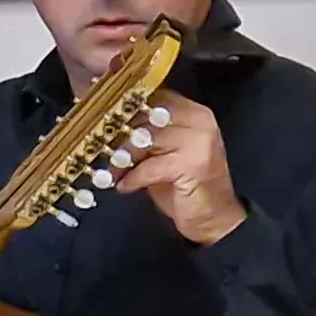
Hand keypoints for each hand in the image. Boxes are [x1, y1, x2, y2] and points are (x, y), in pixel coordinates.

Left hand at [109, 89, 243, 243]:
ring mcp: (198, 141)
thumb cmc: (184, 185)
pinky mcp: (192, 165)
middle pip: (147, 115)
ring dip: (123, 157)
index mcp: (193, 112)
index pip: (154, 97)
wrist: (214, 218)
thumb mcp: (163, 152)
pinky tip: (125, 186)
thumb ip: (145, 133)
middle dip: (121, 132)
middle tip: (101, 145)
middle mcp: (199, 121)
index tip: (101, 116)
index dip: (126, 106)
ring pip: (146, 138)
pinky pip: (150, 166)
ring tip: (112, 170)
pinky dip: (133, 178)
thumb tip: (108, 122)